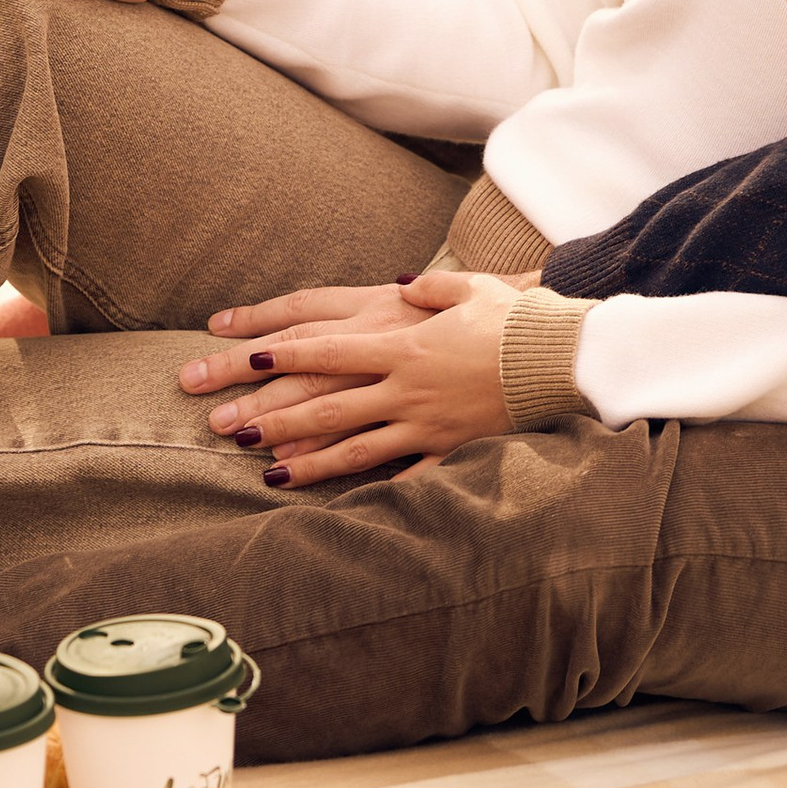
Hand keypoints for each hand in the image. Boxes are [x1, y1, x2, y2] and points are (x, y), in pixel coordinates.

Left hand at [176, 265, 520, 482]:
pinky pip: (399, 476)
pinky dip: (366, 489)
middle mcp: (404, 386)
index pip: (326, 348)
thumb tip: (404, 287)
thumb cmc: (518, 318)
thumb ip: (431, 288)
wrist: (562, 360)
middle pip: (324, 403)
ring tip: (264, 473)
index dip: (281, 354)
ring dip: (304, 462)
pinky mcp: (446, 450)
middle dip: (269, 415)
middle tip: (223, 427)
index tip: (242, 360)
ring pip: (351, 448)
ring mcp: (423, 423)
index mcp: (402, 342)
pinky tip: (339, 500)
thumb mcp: (471, 288)